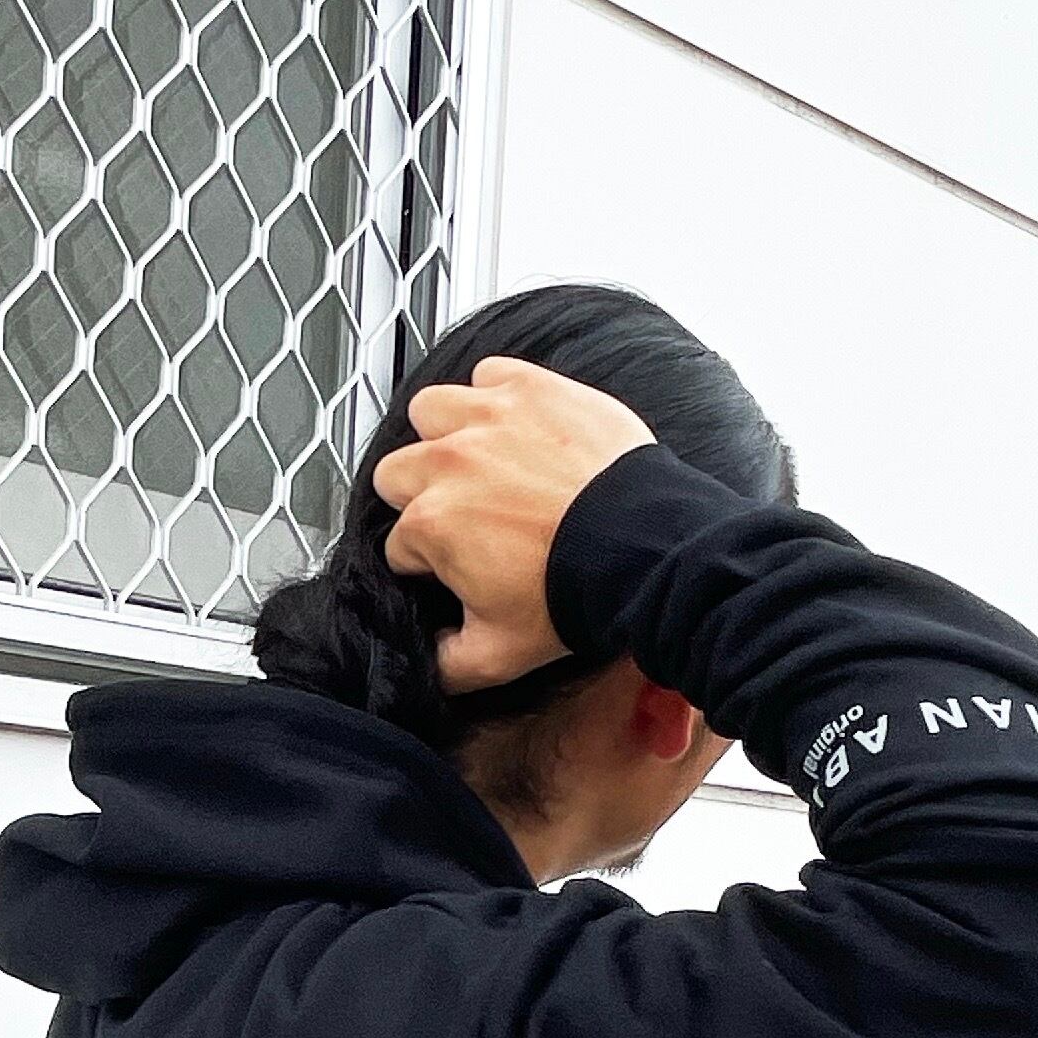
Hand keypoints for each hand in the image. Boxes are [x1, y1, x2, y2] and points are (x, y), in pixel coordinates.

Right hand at [374, 356, 654, 692]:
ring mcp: (488, 417)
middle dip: (417, 495)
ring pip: (429, 410)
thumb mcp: (498, 654)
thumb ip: (447, 663)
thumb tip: (430, 659)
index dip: (423, 561)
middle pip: (397, 472)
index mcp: (433, 523)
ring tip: (473, 459)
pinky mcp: (531, 388)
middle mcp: (449, 462)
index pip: (398, 545)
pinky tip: (511, 424)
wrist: (640, 549)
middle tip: (458, 513)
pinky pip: (488, 373)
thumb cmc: (574, 592)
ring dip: (441, 434)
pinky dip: (492, 394)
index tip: (452, 565)